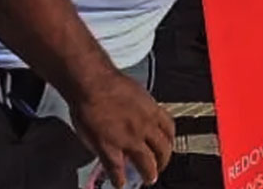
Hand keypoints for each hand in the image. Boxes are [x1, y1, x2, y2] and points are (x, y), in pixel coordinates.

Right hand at [69, 71, 173, 185]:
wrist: (93, 84)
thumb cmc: (110, 83)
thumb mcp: (137, 93)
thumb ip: (141, 108)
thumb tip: (139, 114)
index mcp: (152, 111)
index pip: (169, 129)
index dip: (170, 140)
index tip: (168, 145)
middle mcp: (145, 127)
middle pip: (163, 149)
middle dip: (164, 160)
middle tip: (161, 166)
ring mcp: (129, 139)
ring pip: (146, 162)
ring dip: (149, 173)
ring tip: (149, 179)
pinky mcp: (110, 148)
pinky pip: (117, 168)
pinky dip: (119, 179)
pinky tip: (120, 184)